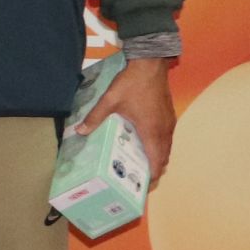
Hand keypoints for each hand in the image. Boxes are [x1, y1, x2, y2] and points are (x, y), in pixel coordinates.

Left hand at [81, 55, 177, 179]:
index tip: (141, 185)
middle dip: (154, 170)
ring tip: (140, 164)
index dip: (152, 176)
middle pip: (163, 158)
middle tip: (137, 178)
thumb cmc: (132, 83)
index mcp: (152, 131)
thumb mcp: (109, 101)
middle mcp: (164, 130)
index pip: (157, 161)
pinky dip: (159, 146)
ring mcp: (169, 122)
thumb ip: (95, 118)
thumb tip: (79, 131)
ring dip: (157, 158)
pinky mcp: (169, 115)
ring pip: (167, 147)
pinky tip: (146, 144)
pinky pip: (167, 137)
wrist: (150, 63)